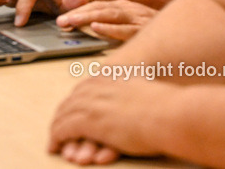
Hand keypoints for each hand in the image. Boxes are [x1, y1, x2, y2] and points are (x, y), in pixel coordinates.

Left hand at [49, 78, 170, 162]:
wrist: (170, 114)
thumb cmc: (166, 107)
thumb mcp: (144, 93)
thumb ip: (132, 97)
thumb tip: (133, 106)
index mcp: (111, 79)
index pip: (84, 89)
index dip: (75, 103)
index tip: (71, 113)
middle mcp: (98, 88)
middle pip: (70, 101)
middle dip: (61, 116)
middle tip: (57, 130)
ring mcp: (93, 103)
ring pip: (64, 115)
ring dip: (57, 130)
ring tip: (54, 142)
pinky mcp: (90, 121)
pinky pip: (64, 130)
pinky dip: (56, 138)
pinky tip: (54, 145)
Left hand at [57, 0, 156, 41]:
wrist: (189, 29)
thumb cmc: (159, 31)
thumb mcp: (136, 25)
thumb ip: (117, 27)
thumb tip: (94, 33)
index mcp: (125, 8)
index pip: (97, 6)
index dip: (78, 10)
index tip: (61, 18)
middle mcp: (131, 10)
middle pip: (100, 8)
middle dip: (78, 13)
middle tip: (59, 21)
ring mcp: (139, 19)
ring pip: (110, 15)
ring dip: (88, 17)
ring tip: (71, 21)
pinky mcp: (147, 31)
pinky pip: (126, 29)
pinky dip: (110, 28)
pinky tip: (95, 29)